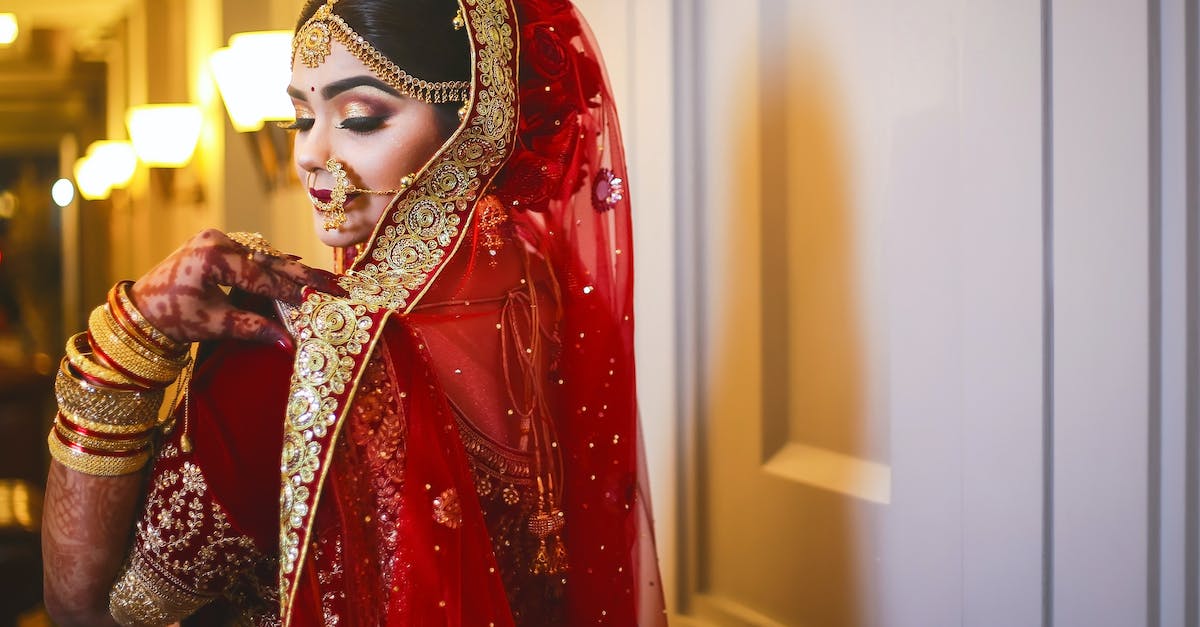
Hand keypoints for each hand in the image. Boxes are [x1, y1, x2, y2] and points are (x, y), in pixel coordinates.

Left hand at [128, 229, 341, 347]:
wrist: (141, 310)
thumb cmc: (173, 318)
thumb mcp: (215, 324)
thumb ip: (254, 327)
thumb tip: (290, 343)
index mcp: (213, 255)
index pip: (263, 275)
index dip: (293, 290)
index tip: (319, 301)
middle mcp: (218, 239)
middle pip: (270, 259)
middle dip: (303, 274)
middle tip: (334, 284)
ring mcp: (218, 238)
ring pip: (265, 255)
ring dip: (292, 269)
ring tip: (323, 279)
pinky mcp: (218, 244)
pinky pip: (254, 255)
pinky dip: (274, 266)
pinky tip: (297, 269)